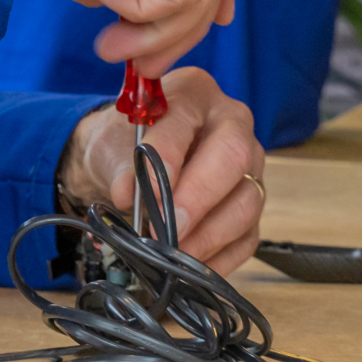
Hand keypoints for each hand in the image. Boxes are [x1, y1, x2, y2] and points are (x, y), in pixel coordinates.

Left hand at [57, 68, 264, 275]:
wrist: (131, 163)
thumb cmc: (125, 146)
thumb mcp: (112, 147)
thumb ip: (121, 167)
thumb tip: (129, 194)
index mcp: (195, 94)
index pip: (188, 122)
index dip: (168, 160)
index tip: (148, 194)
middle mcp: (233, 124)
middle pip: (234, 158)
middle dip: (199, 198)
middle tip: (168, 229)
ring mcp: (248, 166)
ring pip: (247, 201)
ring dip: (209, 235)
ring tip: (174, 254)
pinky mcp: (249, 204)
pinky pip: (248, 236)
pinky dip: (220, 257)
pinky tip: (191, 268)